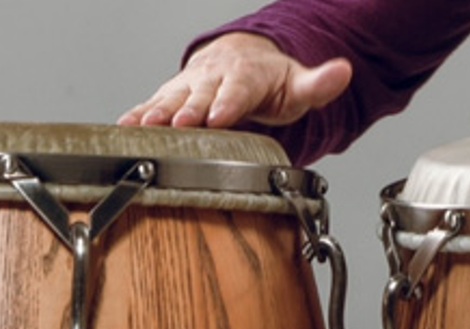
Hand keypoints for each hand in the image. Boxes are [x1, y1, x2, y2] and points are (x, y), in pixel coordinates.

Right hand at [118, 32, 351, 127]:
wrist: (241, 58)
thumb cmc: (271, 79)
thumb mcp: (300, 83)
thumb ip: (320, 84)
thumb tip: (344, 71)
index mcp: (247, 75)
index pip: (239, 90)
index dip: (229, 103)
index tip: (220, 116)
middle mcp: (214, 78)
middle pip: (202, 95)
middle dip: (191, 110)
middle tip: (183, 124)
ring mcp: (190, 86)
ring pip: (172, 98)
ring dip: (158, 114)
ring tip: (144, 128)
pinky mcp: (172, 96)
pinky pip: (153, 104)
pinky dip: (138, 115)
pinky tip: (126, 128)